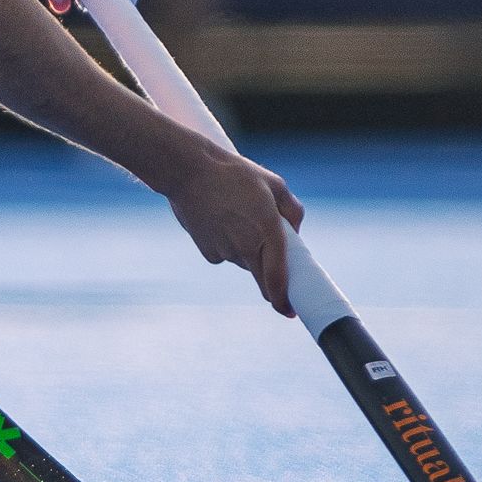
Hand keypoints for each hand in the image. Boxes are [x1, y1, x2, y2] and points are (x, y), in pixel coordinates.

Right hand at [161, 142, 305, 314]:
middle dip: (270, 273)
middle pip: (263, 276)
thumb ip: (292, 210)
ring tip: (237, 217)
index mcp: (268, 231)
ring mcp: (225, 252)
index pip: (278, 279)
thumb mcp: (273, 183)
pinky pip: (225, 255)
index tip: (290, 310)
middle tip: (266, 247)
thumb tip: (294, 233)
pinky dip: (228, 245)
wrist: (186, 171)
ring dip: (248, 250)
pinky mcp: (208, 252)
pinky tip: (220, 221)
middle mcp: (246, 247)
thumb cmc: (233, 173)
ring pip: (244, 261)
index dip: (284, 300)